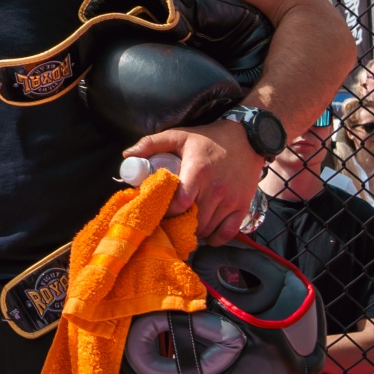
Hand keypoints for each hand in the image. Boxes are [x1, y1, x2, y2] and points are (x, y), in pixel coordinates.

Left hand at [125, 117, 259, 237]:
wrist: (247, 138)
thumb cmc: (208, 138)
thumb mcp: (179, 135)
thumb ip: (151, 143)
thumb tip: (126, 154)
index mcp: (198, 171)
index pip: (180, 204)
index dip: (167, 211)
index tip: (159, 210)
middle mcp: (216, 188)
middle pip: (193, 220)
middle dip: (178, 223)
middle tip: (169, 221)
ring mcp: (231, 199)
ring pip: (208, 229)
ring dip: (193, 230)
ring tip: (184, 224)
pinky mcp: (242, 206)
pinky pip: (227, 233)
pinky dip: (214, 238)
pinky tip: (205, 232)